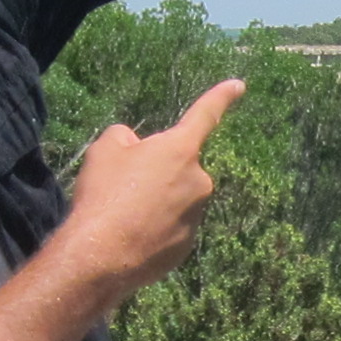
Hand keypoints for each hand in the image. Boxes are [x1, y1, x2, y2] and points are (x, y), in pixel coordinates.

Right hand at [60, 80, 244, 299]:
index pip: (204, 115)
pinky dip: (154, 228)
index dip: (220, 97)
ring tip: (123, 214)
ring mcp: (196, 216)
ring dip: (156, 201)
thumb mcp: (105, 150)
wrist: (101, 255)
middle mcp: (198, 181)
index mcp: (181, 150)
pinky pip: (171, 227)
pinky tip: (131, 236)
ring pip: (175, 199)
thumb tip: (134, 144)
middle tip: (124, 186)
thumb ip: (124, 137)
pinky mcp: (187, 246)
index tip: (238, 85)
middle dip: (158, 172)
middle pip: (179, 167)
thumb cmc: (104, 195)